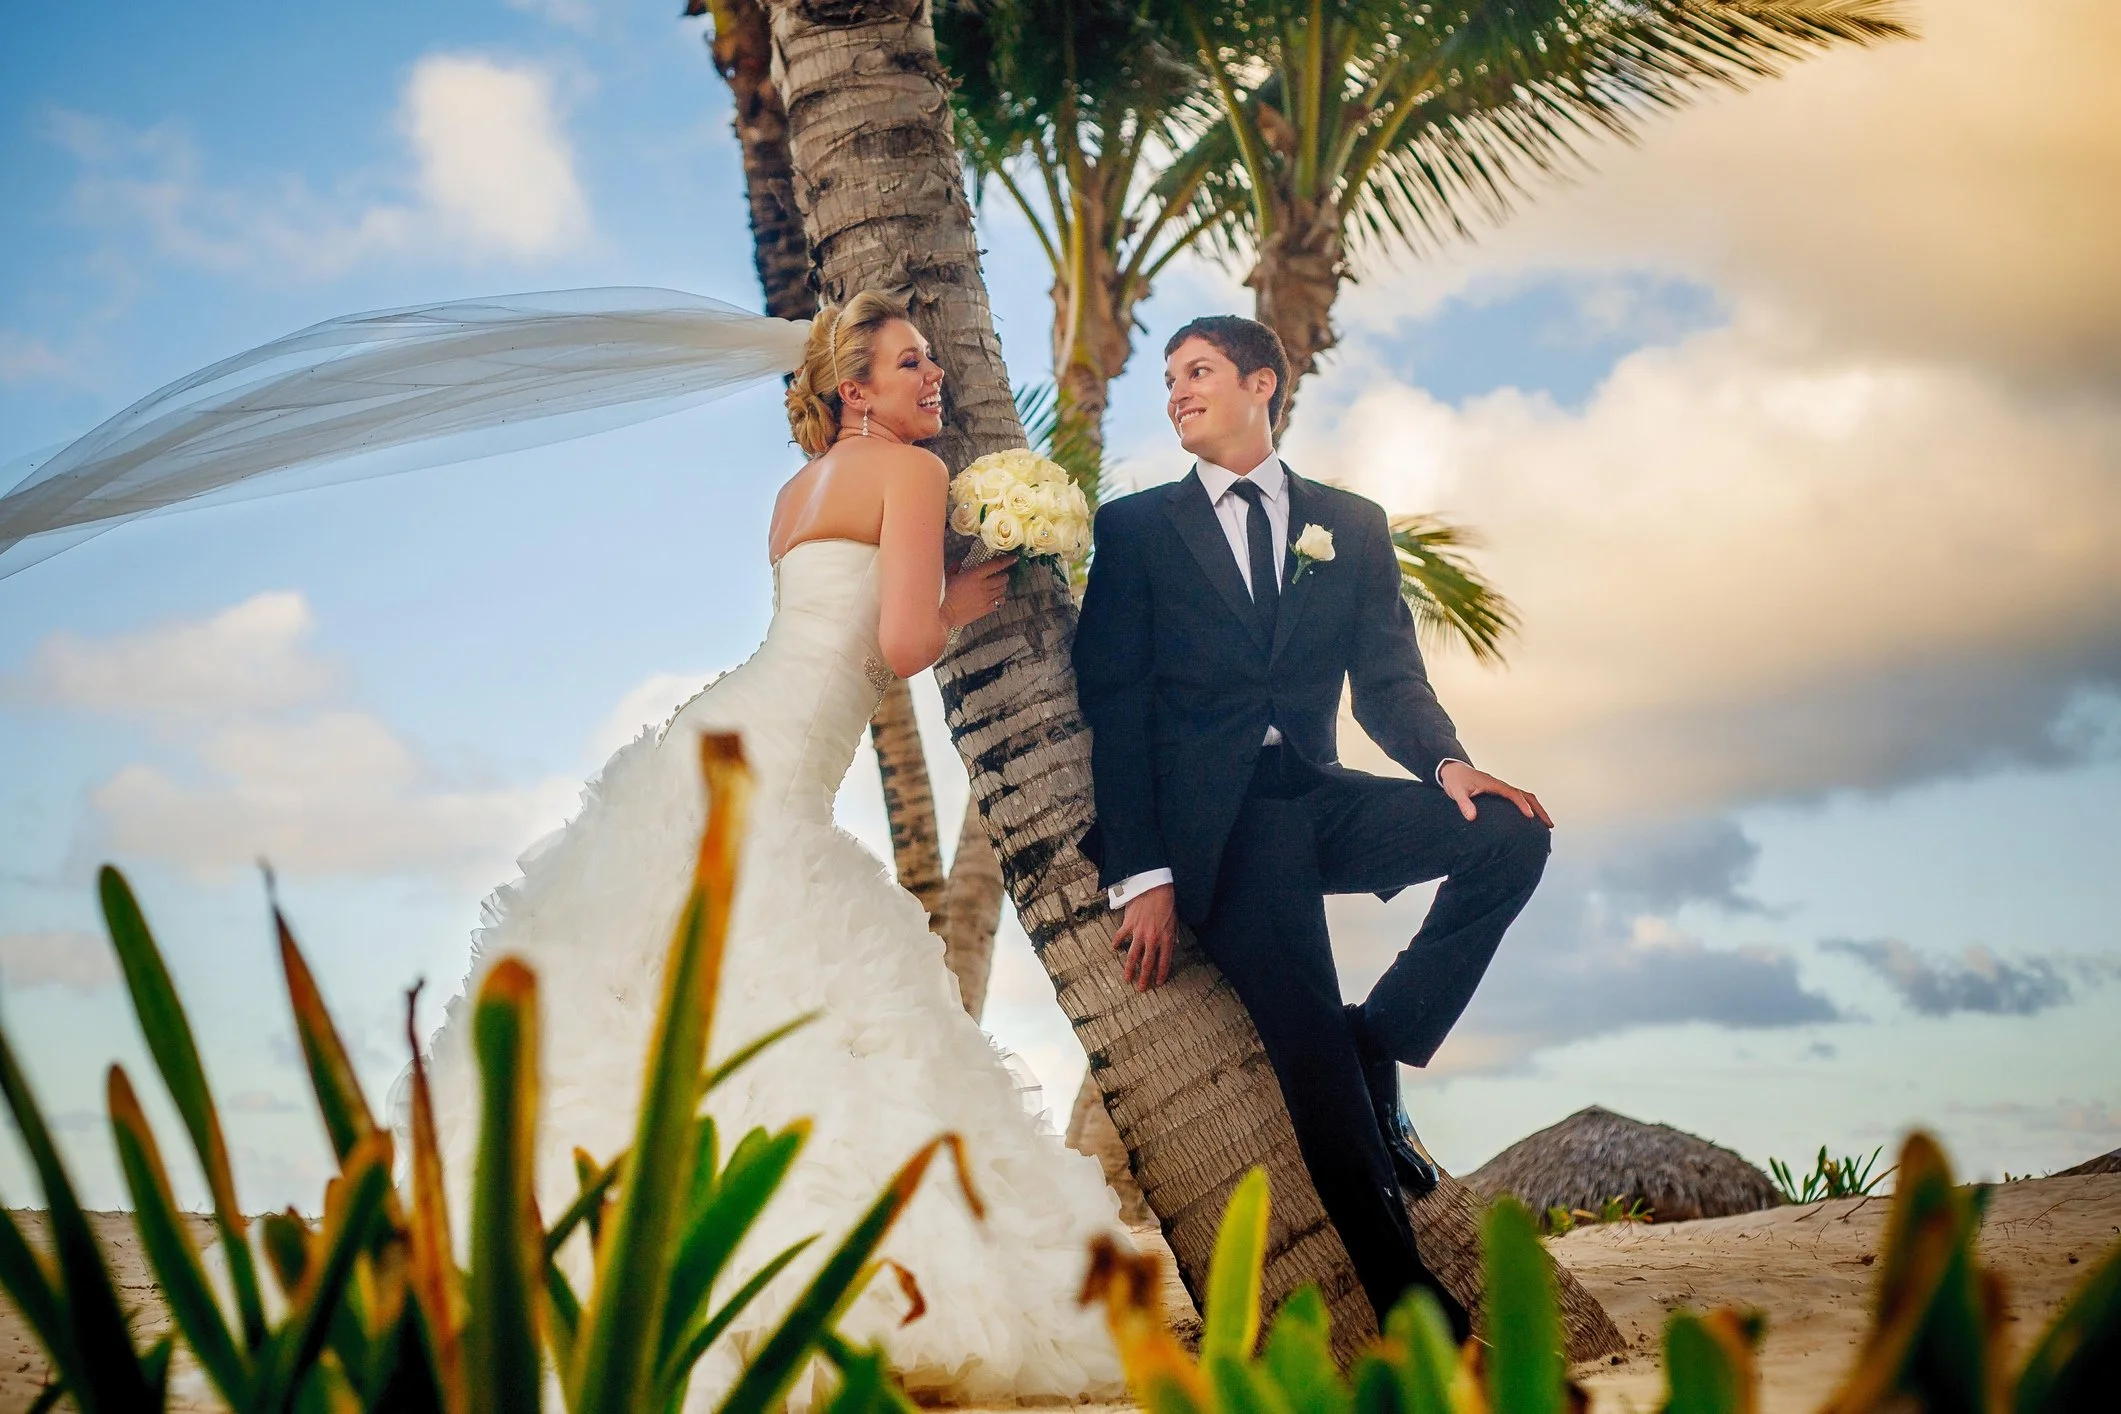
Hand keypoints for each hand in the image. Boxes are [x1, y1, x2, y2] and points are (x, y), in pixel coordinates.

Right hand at [942, 555, 1015, 627]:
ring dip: (1002, 587)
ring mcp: (986, 598)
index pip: (996, 565)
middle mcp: (984, 586)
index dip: (1007, 560)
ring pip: (1002, 590)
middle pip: (1002, 578)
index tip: (1013, 558)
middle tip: (1001, 575)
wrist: (943, 613)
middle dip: (1004, 575)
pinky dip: (1000, 599)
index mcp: (975, 575)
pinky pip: (999, 603)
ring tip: (998, 587)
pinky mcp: (986, 609)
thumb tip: (958, 563)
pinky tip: (996, 598)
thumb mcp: (948, 577)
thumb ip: (955, 568)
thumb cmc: (944, 594)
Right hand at [1114, 883, 1177, 990]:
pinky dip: (1117, 943)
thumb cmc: (1167, 903)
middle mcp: (1152, 939)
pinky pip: (1121, 936)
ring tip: (1127, 978)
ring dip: (1129, 969)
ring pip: (1132, 955)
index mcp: (1166, 938)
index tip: (1158, 983)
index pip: (1164, 962)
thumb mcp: (1175, 920)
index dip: (1161, 974)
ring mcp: (1139, 932)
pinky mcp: (1129, 924)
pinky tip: (1114, 948)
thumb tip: (1173, 945)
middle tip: (1141, 988)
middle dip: (1144, 978)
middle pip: (1147, 963)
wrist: (1155, 888)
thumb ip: (1173, 935)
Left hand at [1438, 760, 1552, 826]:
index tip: (1531, 816)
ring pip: (1525, 797)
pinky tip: (1531, 820)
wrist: (1453, 771)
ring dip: (1537, 809)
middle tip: (1549, 825)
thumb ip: (1464, 804)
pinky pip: (1519, 800)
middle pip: (1526, 795)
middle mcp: (1501, 786)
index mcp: (1494, 785)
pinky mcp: (1500, 793)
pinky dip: (1528, 807)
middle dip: (1539, 809)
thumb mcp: (1457, 792)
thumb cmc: (1456, 781)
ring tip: (1546, 825)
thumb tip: (1472, 817)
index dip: (1522, 805)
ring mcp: (1502, 789)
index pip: (1513, 794)